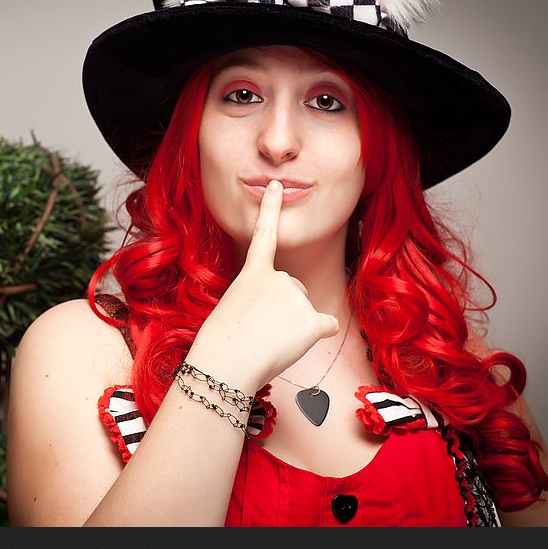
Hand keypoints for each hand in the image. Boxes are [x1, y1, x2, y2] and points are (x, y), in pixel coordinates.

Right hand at [188, 180, 340, 393]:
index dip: (270, 209)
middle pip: (293, 292)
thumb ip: (259, 299)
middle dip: (282, 312)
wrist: (225, 363)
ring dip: (292, 329)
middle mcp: (279, 278)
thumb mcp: (234, 308)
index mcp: (253, 273)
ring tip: (267, 341)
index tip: (276, 185)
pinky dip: (315, 336)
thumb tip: (290, 316)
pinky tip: (294, 345)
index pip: (264, 235)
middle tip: (257, 331)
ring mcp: (297, 298)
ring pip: (305, 312)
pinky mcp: (311, 320)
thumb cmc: (222, 344)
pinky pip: (326, 325)